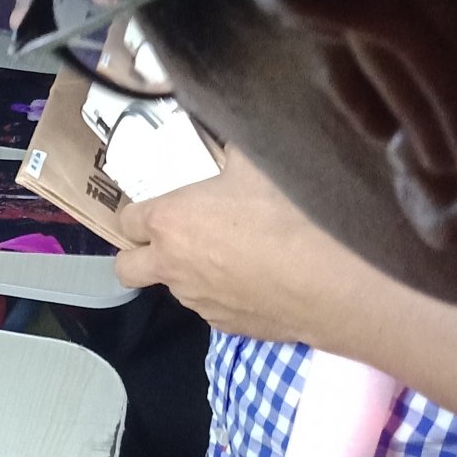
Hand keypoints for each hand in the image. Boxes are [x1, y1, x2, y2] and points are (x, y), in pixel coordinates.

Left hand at [113, 146, 386, 350]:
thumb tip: (235, 129)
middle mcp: (172, 266)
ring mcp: (198, 301)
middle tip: (172, 238)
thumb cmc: (288, 212)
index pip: (126, 220)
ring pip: (174, 288)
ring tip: (232, 253)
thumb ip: (234, 148)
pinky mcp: (227, 327)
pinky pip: (212, 307)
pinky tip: (258, 279)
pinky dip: (223, 293)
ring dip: (187, 272)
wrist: (330, 278)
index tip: (161, 204)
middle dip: (139, 253)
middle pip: (126, 268)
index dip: (139, 211)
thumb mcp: (259, 159)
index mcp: (170, 221)